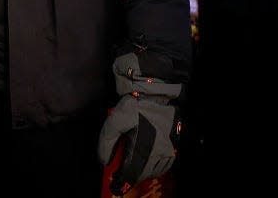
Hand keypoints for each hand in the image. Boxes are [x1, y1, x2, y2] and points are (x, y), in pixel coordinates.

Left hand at [98, 52, 182, 195]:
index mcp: (145, 147)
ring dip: (143, 172)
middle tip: (121, 176)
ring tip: (132, 168)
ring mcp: (169, 149)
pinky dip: (155, 167)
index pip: (132, 172)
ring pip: (156, 171)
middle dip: (131, 176)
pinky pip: (166, 164)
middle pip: (144, 174)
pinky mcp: (174, 144)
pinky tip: (147, 163)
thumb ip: (106, 142)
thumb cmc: (133, 106)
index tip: (114, 184)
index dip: (122, 180)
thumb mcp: (114, 120)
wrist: (155, 93)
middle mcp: (160, 152)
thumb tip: (103, 161)